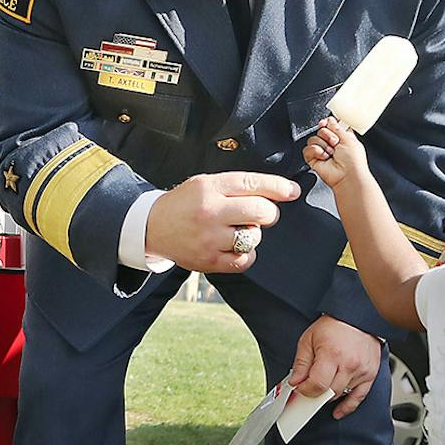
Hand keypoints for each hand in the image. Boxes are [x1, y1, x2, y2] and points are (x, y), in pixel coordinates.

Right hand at [144, 171, 300, 273]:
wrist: (152, 227)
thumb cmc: (184, 203)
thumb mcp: (205, 184)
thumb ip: (237, 186)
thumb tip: (277, 192)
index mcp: (210, 188)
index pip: (253, 184)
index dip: (279, 187)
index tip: (293, 191)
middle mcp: (210, 212)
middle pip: (260, 211)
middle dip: (269, 213)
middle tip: (262, 214)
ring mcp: (209, 238)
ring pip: (254, 237)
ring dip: (253, 234)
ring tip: (237, 231)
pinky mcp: (208, 261)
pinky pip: (244, 259)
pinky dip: (246, 254)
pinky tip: (234, 246)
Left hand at [286, 315, 382, 417]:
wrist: (356, 317)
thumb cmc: (333, 326)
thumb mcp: (309, 340)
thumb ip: (301, 363)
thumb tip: (295, 382)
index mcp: (332, 355)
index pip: (317, 384)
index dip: (305, 390)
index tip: (300, 388)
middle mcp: (349, 364)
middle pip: (329, 392)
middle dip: (316, 393)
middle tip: (309, 389)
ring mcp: (361, 370)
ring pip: (341, 394)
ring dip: (329, 394)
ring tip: (322, 387)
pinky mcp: (370, 374)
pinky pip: (359, 397)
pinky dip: (348, 406)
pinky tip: (338, 410)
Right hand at [303, 115, 370, 190]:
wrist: (347, 175)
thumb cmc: (353, 160)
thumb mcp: (348, 137)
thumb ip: (337, 127)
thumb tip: (329, 119)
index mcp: (341, 137)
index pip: (330, 125)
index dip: (328, 123)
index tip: (328, 123)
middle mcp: (330, 144)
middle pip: (321, 130)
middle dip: (328, 135)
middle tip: (335, 143)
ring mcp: (321, 151)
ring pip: (313, 138)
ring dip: (323, 145)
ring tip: (331, 153)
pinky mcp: (313, 159)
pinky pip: (307, 149)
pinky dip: (316, 151)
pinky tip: (324, 157)